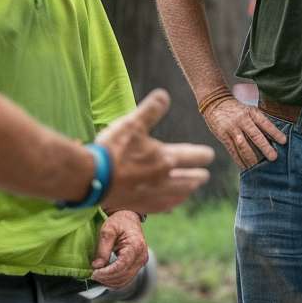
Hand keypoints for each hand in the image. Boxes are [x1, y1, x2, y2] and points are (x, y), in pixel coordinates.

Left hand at [90, 210, 147, 288]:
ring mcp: (141, 262)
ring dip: (110, 282)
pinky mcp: (138, 265)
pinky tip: (105, 277)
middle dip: (106, 278)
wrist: (129, 218)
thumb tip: (97, 266)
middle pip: (123, 275)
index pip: (121, 266)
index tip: (94, 273)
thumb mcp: (107, 230)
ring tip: (97, 276)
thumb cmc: (118, 222)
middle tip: (92, 275)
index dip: (107, 273)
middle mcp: (141, 256)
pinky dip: (115, 281)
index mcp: (135, 246)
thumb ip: (102, 249)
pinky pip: (126, 279)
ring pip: (125, 281)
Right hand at [97, 89, 213, 212]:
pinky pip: (162, 207)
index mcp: (165, 159)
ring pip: (178, 196)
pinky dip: (170, 204)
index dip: (203, 155)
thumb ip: (151, 110)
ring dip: (186, 191)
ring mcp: (152, 196)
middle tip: (204, 176)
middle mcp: (164, 180)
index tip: (209, 155)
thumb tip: (165, 95)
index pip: (193, 157)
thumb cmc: (113, 149)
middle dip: (198, 177)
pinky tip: (169, 205)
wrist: (92, 178)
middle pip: (189, 181)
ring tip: (190, 190)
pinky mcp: (140, 206)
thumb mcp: (132, 123)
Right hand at [200, 96, 286, 168]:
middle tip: (273, 157)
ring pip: (243, 145)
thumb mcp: (249, 110)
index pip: (265, 123)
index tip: (284, 141)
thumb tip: (273, 138)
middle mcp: (242, 120)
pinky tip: (245, 167)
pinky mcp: (223, 136)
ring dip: (251, 158)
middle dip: (265, 147)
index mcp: (251, 112)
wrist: (214, 102)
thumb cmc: (237, 109)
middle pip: (255, 135)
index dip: (274, 132)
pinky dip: (239, 160)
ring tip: (259, 168)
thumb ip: (259, 122)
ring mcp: (232, 128)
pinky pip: (232, 150)